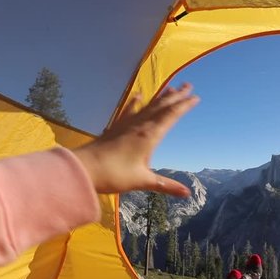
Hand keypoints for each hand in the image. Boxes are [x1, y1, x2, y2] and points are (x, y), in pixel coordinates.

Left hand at [73, 83, 198, 195]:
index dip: (184, 106)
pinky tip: (138, 95)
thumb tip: (187, 193)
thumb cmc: (113, 175)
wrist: (83, 168)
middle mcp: (139, 125)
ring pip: (147, 106)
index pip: (171, 116)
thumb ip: (166, 185)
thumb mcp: (142, 181)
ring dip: (160, 96)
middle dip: (176, 96)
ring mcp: (126, 125)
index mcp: (149, 136)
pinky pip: (128, 110)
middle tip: (189, 85)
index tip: (196, 97)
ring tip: (171, 87)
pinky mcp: (115, 127)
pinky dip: (135, 102)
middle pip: (161, 106)